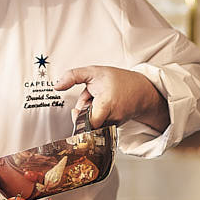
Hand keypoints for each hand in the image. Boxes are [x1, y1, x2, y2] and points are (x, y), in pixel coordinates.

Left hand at [53, 66, 168, 134]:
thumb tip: (56, 86)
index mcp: (106, 105)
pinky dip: (98, 117)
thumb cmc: (119, 80)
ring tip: (98, 101)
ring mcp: (114, 125)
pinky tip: (104, 107)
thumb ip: (73, 76)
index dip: (79, 119)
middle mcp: (111, 118)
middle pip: (86, 122)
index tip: (77, 112)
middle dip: (83, 111)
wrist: (142, 90)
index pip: (88, 124)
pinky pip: (99, 125)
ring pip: (92, 124)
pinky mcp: (114, 128)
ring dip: (90, 113)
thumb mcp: (94, 72)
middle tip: (89, 98)